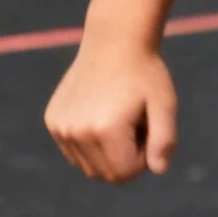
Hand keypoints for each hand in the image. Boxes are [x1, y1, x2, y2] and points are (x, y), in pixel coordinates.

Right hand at [45, 33, 178, 182]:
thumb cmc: (145, 74)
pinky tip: (101, 114)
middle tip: (134, 125)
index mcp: (105, 130)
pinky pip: (75, 152)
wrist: (114, 42)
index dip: (143, 160)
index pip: (125, 174)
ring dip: (108, 153)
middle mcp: (77, 131)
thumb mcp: (165, 105)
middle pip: (105, 175)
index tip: (148, 131)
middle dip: (125, 159)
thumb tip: (158, 170)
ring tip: (118, 119)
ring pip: (88, 167)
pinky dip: (91, 143)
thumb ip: (164, 141)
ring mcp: (61, 127)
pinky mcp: (52, 121)